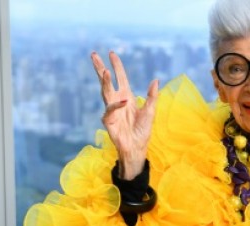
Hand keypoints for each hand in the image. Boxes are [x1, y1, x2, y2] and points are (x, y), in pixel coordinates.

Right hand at [91, 50, 158, 179]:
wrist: (137, 147)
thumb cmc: (143, 131)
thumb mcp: (150, 111)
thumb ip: (152, 96)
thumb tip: (156, 80)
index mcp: (126, 96)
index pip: (120, 77)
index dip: (116, 65)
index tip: (112, 53)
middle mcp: (117, 100)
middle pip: (106, 81)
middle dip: (100, 68)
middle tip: (94, 55)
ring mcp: (111, 110)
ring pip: (105, 92)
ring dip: (104, 82)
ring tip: (104, 71)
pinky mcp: (108, 120)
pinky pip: (111, 110)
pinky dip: (117, 105)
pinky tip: (124, 101)